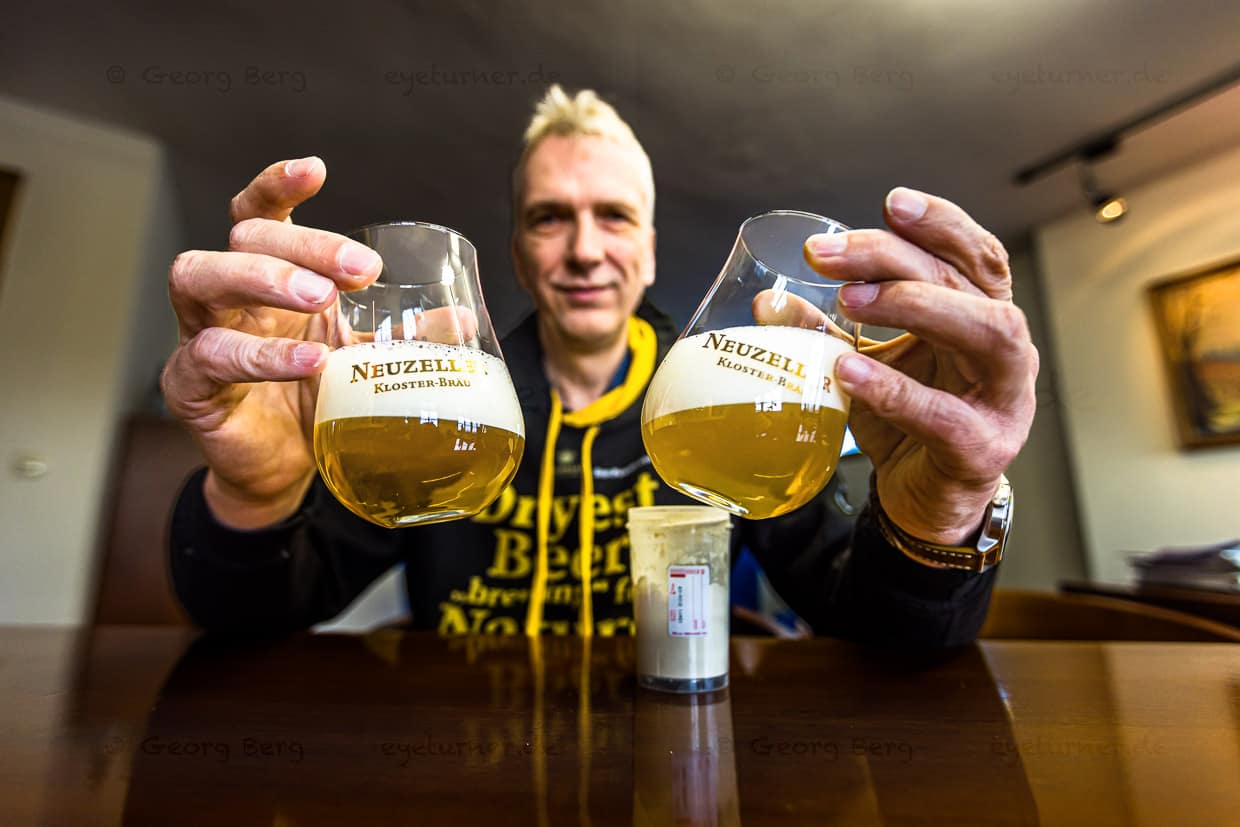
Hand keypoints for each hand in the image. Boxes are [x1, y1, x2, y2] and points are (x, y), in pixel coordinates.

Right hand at [161, 157, 383, 527]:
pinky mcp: (188, 382)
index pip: (259, 213)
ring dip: (265, 278)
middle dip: (302, 244)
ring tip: (320, 298)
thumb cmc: (315, 399)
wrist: (282, 468)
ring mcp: (199, 332)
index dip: (278, 185)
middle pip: (244, 237)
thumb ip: (408, 337)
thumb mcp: (365, 360)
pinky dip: (261, 356)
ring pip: (202, 276)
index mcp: (269, 276)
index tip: (316, 171)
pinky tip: (309, 362)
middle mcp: (229, 295)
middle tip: (359, 270)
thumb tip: (463, 319)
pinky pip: (209, 354)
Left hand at [802, 188, 1037, 545]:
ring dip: (918, 305)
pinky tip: (847, 371)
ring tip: (850, 301)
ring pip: (988, 332)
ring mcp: (1003, 399)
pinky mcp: (981, 449)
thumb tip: (769, 298)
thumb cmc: (905, 423)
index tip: (891, 203)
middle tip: (828, 256)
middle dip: (895, 257)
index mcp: (980, 317)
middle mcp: (1004, 349)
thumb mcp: (862, 364)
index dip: (941, 223)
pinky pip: (944, 415)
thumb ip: (826, 330)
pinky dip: (895, 389)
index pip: (974, 255)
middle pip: (966, 281)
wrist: (925, 503)